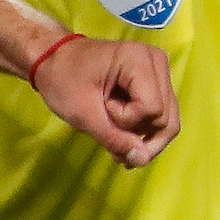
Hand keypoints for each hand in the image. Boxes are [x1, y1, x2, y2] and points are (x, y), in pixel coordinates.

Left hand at [31, 36, 178, 168]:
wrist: (54, 60)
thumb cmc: (63, 79)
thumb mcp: (83, 114)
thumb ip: (114, 139)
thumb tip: (142, 160)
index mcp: (139, 59)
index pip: (152, 110)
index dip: (126, 121)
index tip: (101, 106)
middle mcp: (157, 61)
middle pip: (165, 118)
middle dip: (134, 133)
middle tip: (105, 122)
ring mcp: (159, 71)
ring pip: (166, 121)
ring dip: (138, 135)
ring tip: (111, 132)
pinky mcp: (155, 82)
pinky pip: (160, 116)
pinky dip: (141, 130)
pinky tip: (120, 133)